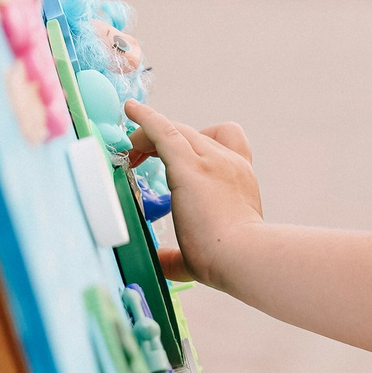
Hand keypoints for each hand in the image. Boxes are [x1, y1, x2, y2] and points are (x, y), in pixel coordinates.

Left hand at [122, 100, 260, 285]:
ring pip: (176, 131)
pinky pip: (164, 131)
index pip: (224, 143)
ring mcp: (211, 161)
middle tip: (139, 162)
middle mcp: (229, 163)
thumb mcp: (205, 252)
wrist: (244, 257)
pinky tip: (131, 110)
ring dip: (149, 137)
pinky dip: (146, 118)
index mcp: (240, 180)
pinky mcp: (189, 166)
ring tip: (127, 153)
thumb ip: (179, 254)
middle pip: (193, 134)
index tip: (175, 152)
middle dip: (164, 143)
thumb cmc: (229, 261)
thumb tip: (161, 262)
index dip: (199, 141)